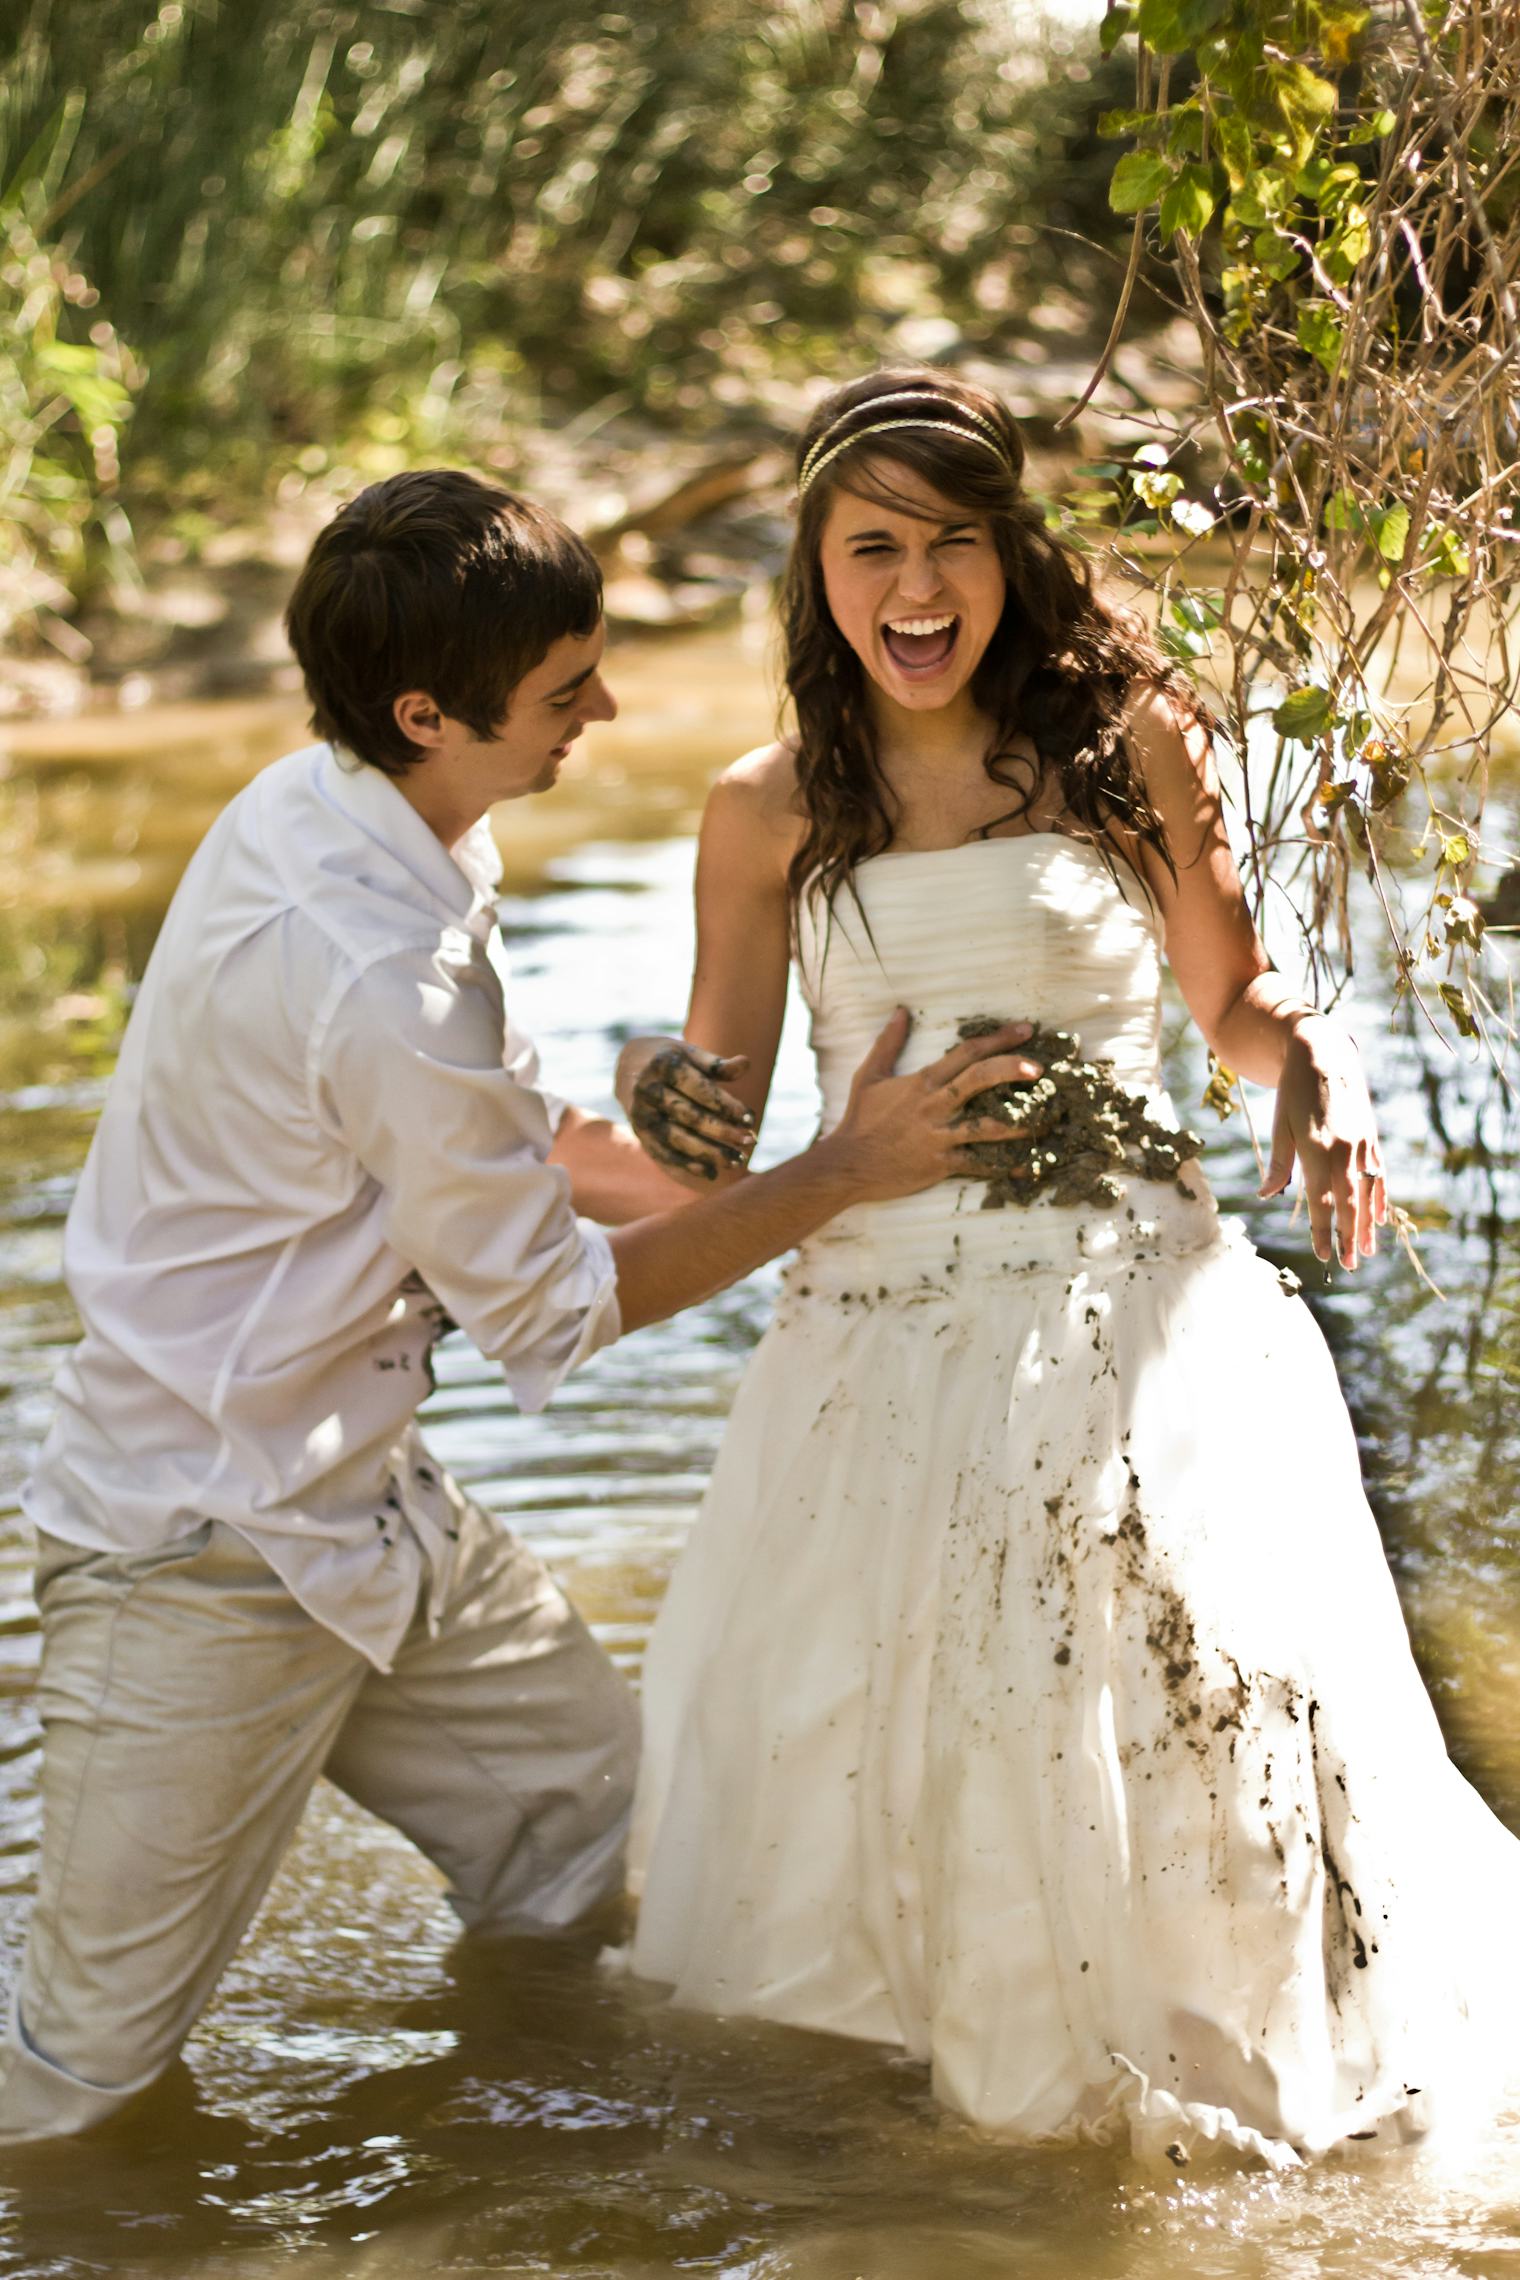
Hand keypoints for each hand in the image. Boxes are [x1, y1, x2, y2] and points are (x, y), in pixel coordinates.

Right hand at [614, 1034, 754, 1183]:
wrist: (628, 1067)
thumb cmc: (670, 1059)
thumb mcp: (689, 1053)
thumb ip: (716, 1063)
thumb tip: (745, 1064)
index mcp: (663, 1065)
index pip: (701, 1090)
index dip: (727, 1106)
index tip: (750, 1119)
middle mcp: (648, 1090)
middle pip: (691, 1117)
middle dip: (723, 1132)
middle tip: (751, 1142)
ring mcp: (641, 1115)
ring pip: (678, 1140)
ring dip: (709, 1154)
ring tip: (737, 1161)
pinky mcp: (640, 1134)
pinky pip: (664, 1154)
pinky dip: (688, 1166)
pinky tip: (712, 1173)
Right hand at [824, 1009, 1040, 1202]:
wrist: (847, 1164)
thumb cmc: (859, 1120)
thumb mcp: (869, 1076)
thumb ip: (888, 1043)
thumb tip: (901, 1011)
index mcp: (923, 1082)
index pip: (966, 1052)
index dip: (998, 1039)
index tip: (1025, 1030)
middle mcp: (935, 1105)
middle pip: (979, 1079)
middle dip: (1012, 1069)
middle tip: (1040, 1067)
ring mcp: (940, 1135)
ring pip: (987, 1125)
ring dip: (1020, 1121)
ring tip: (1047, 1119)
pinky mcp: (941, 1163)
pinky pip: (979, 1163)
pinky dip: (1004, 1165)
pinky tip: (1026, 1165)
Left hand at [1260, 1014, 1386, 1268]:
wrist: (1323, 1052)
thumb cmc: (1293, 1092)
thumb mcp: (1280, 1127)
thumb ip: (1278, 1164)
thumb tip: (1266, 1195)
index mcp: (1316, 1149)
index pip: (1320, 1201)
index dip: (1322, 1231)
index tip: (1323, 1256)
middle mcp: (1343, 1150)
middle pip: (1349, 1203)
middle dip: (1348, 1236)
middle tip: (1349, 1266)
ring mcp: (1362, 1144)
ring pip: (1368, 1193)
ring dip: (1367, 1224)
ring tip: (1367, 1251)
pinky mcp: (1371, 1137)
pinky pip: (1378, 1174)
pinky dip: (1379, 1198)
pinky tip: (1379, 1218)